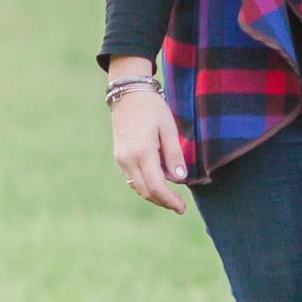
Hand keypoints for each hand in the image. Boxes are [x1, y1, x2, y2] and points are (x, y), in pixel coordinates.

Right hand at [110, 69, 186, 212]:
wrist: (128, 94)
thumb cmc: (152, 108)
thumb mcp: (169, 128)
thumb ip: (174, 154)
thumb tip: (181, 178)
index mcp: (142, 153)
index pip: (156, 186)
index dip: (170, 200)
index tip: (182, 208)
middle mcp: (128, 160)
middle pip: (145, 191)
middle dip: (162, 201)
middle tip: (179, 206)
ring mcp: (121, 159)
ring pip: (136, 187)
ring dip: (153, 195)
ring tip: (170, 198)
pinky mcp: (119, 156)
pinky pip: (131, 178)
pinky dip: (144, 185)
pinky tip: (157, 184)